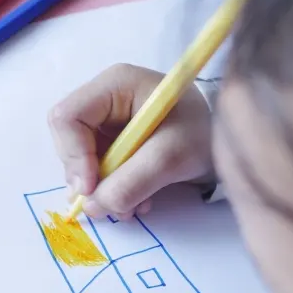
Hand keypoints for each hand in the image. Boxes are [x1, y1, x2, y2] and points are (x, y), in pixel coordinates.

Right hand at [48, 63, 213, 219]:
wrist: (225, 142)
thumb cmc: (203, 134)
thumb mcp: (170, 157)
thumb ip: (131, 181)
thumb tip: (93, 206)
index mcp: (115, 85)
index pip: (67, 117)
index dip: (73, 155)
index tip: (90, 189)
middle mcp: (104, 100)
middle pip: (69, 141)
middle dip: (87, 178)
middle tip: (110, 203)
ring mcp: (107, 123)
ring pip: (81, 162)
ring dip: (102, 190)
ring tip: (134, 205)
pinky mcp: (114, 144)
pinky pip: (97, 172)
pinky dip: (113, 192)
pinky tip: (139, 199)